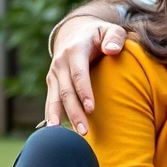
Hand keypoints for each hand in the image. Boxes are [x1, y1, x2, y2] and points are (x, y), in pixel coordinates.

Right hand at [44, 18, 127, 132]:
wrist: (75, 32)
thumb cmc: (99, 34)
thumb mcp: (110, 30)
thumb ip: (114, 38)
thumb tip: (112, 50)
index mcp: (76, 49)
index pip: (79, 73)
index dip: (84, 90)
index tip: (92, 108)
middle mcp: (61, 62)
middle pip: (66, 91)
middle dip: (74, 112)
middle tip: (84, 131)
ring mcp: (54, 73)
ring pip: (55, 98)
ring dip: (59, 118)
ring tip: (61, 136)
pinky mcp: (52, 82)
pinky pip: (51, 100)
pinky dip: (52, 115)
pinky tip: (54, 132)